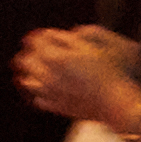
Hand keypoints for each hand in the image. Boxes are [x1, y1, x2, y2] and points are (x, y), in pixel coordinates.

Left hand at [17, 25, 140, 126]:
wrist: (114, 101)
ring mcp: (50, 94)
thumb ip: (66, 39)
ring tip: (38, 68)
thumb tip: (49, 34)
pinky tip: (48, 87)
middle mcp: (48, 77)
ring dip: (29, 72)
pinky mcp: (56, 108)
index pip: (35, 43)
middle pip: (26, 62)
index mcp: (56, 59)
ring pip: (27, 82)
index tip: (43, 35)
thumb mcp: (89, 48)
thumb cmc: (106, 71)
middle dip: (30, 53)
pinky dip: (39, 92)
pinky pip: (38, 99)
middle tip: (38, 49)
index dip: (38, 37)